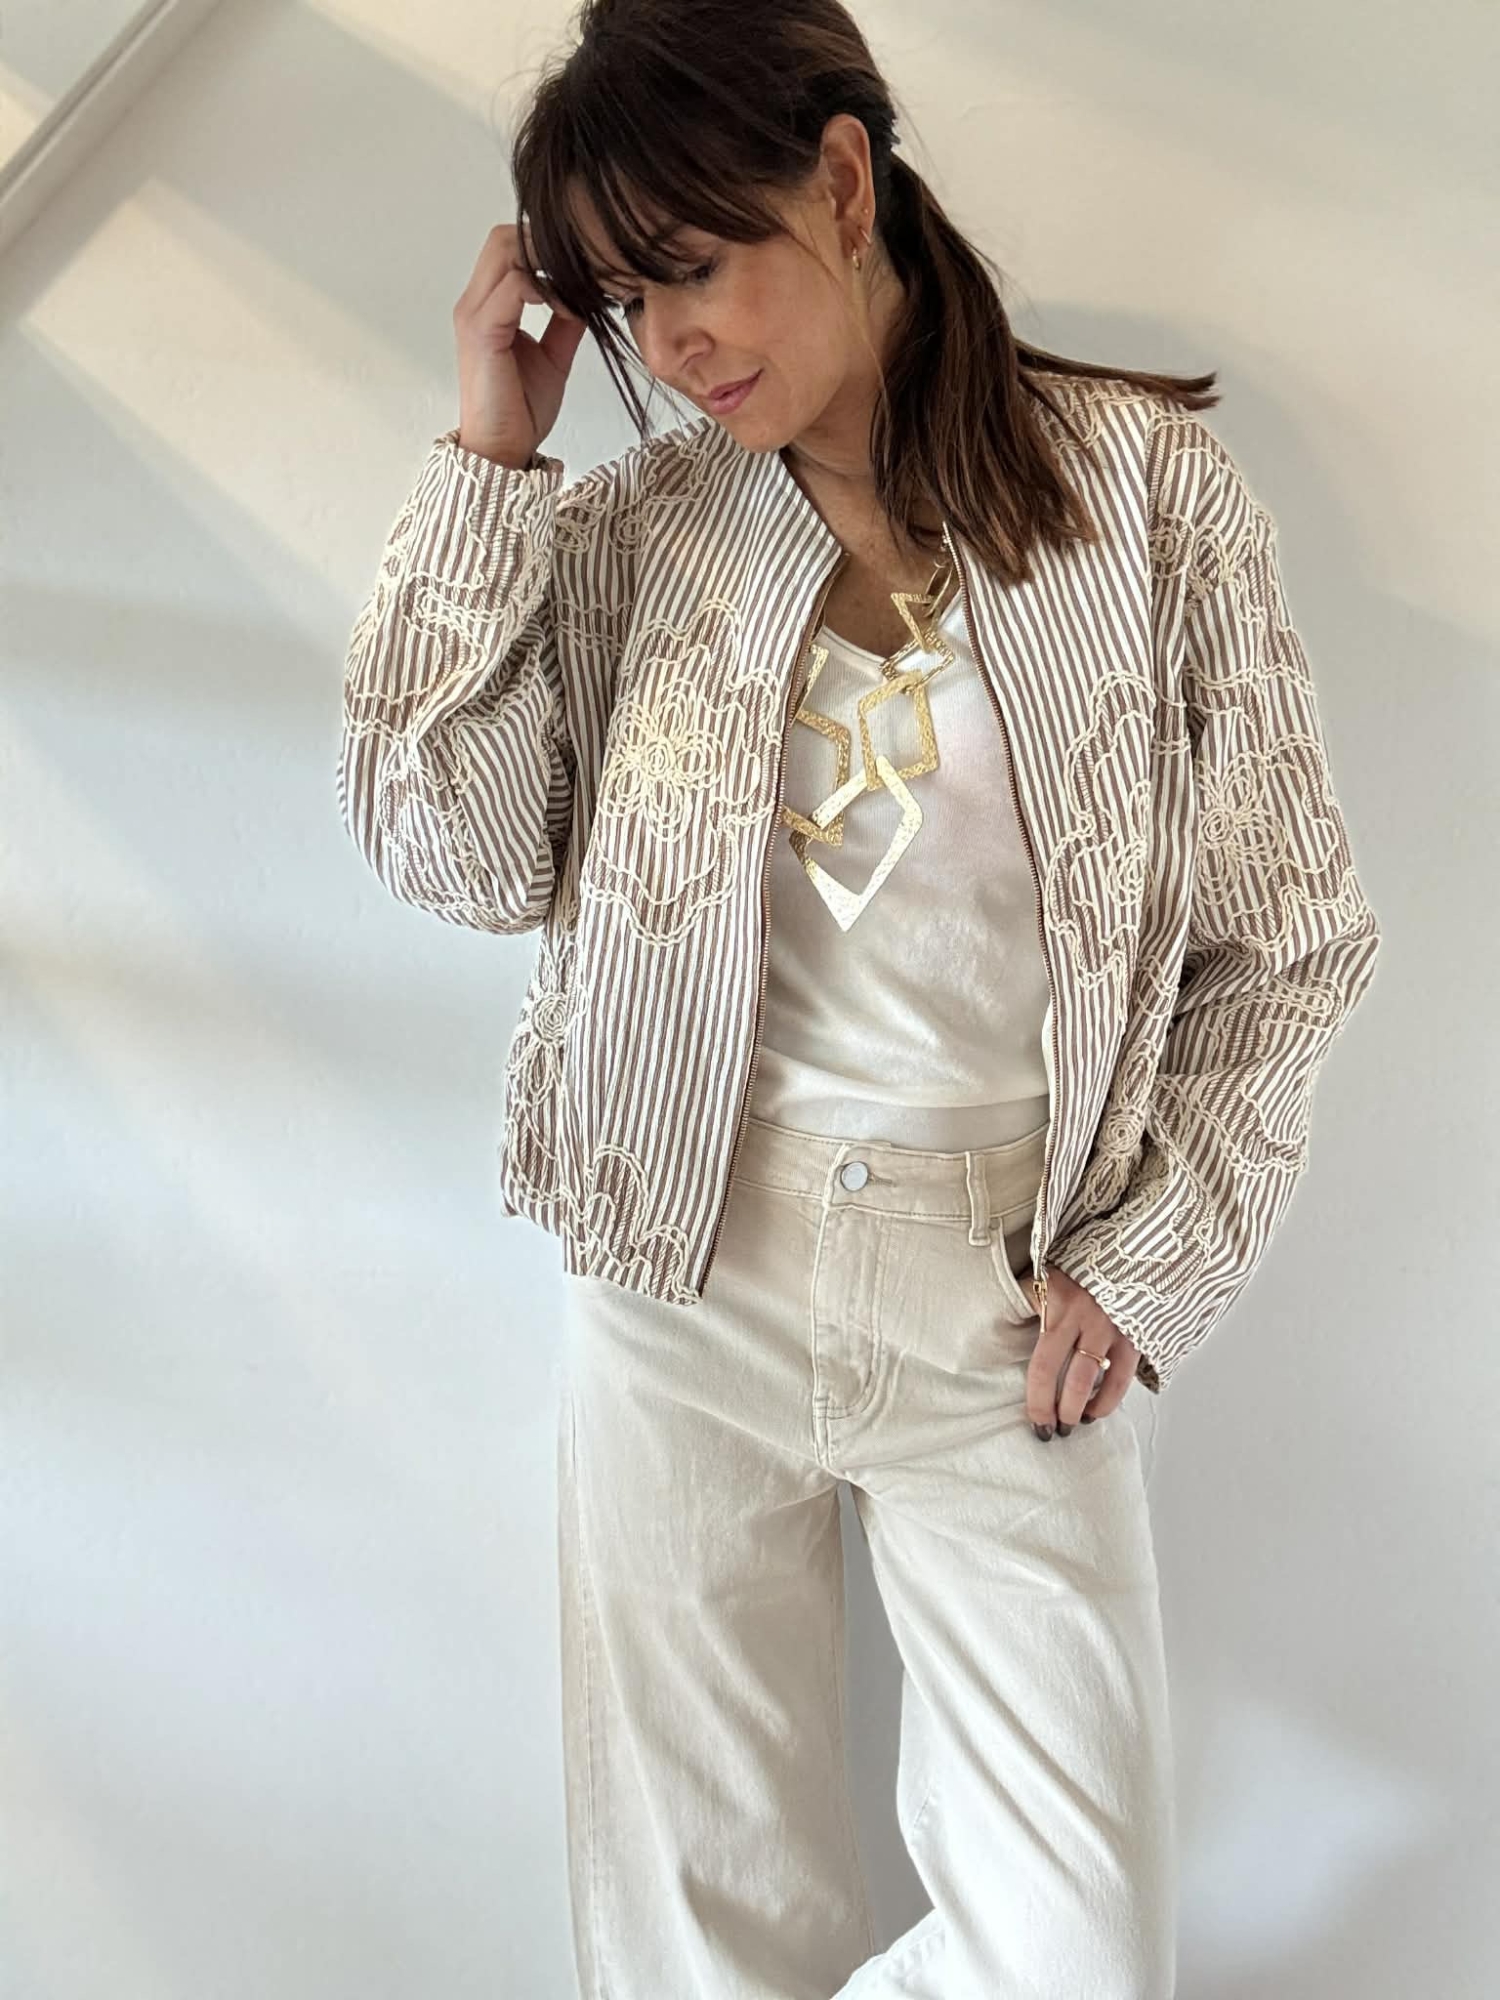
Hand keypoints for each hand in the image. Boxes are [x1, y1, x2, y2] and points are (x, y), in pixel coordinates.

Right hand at [452, 220, 587, 466]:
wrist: (502, 449)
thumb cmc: (520, 409)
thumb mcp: (554, 356)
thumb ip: (565, 321)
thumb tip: (587, 296)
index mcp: (487, 306)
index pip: (509, 247)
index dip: (545, 247)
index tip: (584, 268)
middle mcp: (475, 303)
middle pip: (503, 237)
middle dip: (545, 245)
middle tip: (583, 269)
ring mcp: (474, 315)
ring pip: (506, 251)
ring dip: (546, 262)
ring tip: (577, 288)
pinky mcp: (482, 332)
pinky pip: (513, 287)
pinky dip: (545, 290)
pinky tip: (567, 309)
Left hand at [1026, 1262, 1140, 1435]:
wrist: (1131, 1247)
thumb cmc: (1078, 1265)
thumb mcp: (1045, 1274)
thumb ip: (1026, 1297)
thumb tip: (994, 1321)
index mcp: (1058, 1305)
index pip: (1043, 1365)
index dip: (1037, 1400)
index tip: (1035, 1420)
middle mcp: (1086, 1319)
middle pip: (1070, 1380)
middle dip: (1058, 1412)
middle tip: (1050, 1431)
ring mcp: (1113, 1328)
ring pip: (1098, 1382)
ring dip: (1083, 1410)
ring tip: (1072, 1424)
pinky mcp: (1136, 1335)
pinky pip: (1123, 1378)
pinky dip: (1110, 1399)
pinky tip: (1097, 1410)